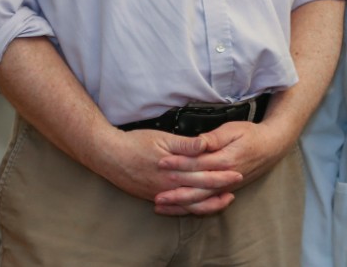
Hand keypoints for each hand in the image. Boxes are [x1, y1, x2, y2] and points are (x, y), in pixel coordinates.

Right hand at [94, 128, 244, 212]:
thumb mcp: (163, 138)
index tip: (237, 172)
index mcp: (173, 170)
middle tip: (236, 186)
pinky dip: (188, 208)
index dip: (221, 175)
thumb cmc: (136, 143)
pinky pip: (174, 208)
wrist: (109, 155)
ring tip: (222, 201)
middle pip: (199, 191)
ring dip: (206, 203)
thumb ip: (185, 144)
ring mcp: (159, 194)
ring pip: (188, 204)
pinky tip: (196, 207)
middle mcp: (168, 186)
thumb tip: (204, 144)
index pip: (203, 175)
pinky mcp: (152, 197)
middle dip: (219, 189)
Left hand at [152, 120, 292, 215]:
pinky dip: (191, 207)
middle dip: (174, 189)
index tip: (161, 162)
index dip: (179, 163)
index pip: (198, 163)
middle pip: (196, 185)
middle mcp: (226, 177)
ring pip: (200, 199)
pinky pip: (206, 203)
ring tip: (160, 204)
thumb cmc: (251, 135)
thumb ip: (215, 138)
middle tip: (155, 190)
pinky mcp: (226, 190)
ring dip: (179, 202)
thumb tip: (199, 142)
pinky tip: (177, 209)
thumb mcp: (233, 129)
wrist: (271, 147)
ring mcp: (226, 186)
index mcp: (226, 160)